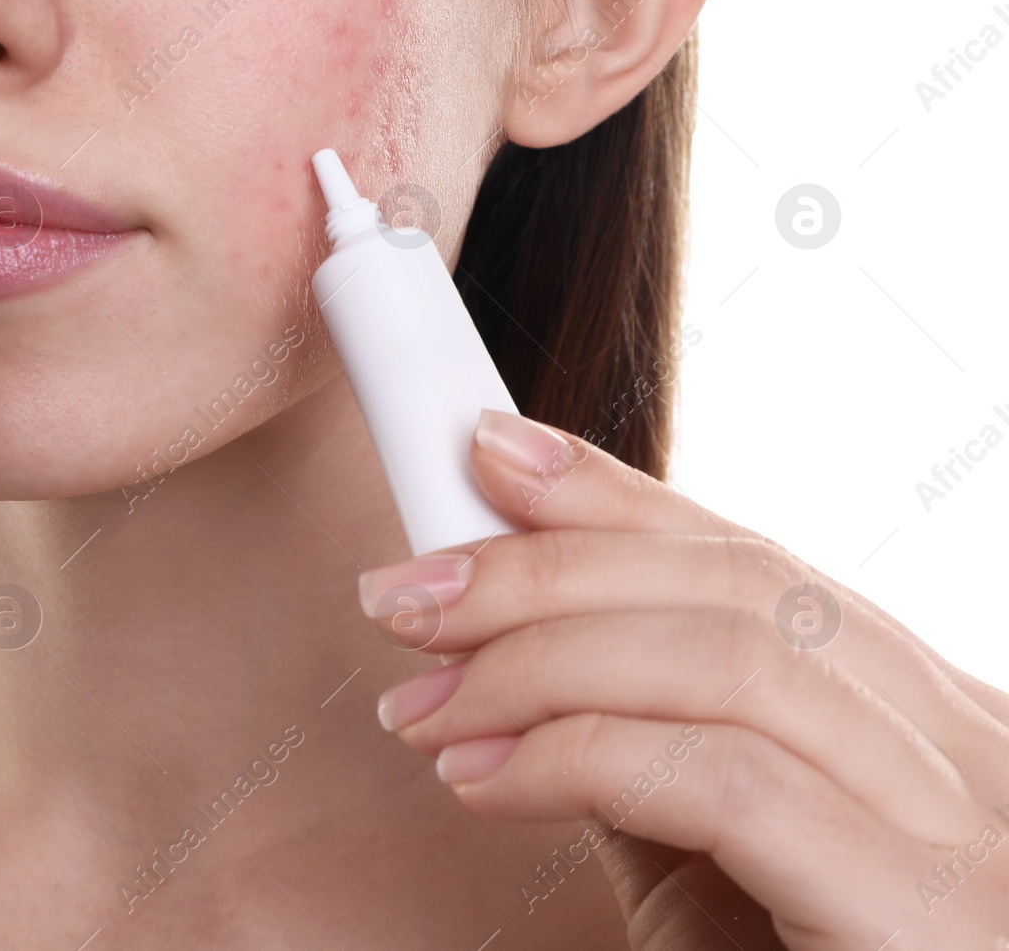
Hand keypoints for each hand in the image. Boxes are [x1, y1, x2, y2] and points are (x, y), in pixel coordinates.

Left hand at [358, 408, 1008, 949]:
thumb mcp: (709, 870)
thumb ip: (643, 757)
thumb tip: (518, 659)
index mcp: (916, 716)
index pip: (752, 557)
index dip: (612, 491)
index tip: (484, 452)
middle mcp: (965, 744)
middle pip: (737, 585)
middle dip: (543, 567)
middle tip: (403, 595)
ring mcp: (968, 825)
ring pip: (733, 656)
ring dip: (539, 655)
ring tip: (419, 698)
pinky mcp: (933, 913)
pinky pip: (728, 777)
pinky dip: (578, 754)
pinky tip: (478, 779)